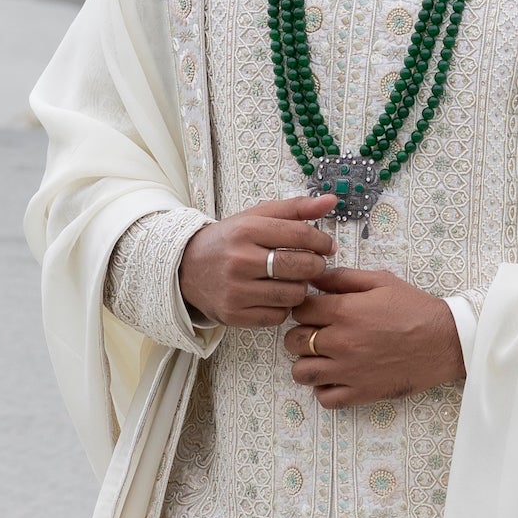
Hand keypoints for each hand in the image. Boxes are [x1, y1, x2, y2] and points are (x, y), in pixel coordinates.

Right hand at [179, 192, 337, 325]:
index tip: (326, 245)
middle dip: (316, 266)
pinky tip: (276, 295)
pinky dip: (284, 307)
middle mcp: (240, 260)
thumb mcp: (256, 217)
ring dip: (300, 288)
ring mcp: (236, 290)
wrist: (186, 268)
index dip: (322, 241)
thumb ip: (295, 209)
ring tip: (292, 279)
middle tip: (313, 264)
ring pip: (294, 294)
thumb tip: (331, 200)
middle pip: (301, 267)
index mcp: (246, 230)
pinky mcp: (234, 314)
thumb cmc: (228, 241)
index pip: (301, 235)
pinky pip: (278, 316)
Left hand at [285, 263, 464, 406]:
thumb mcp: (381, 281)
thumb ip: (344, 277)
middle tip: (317, 332)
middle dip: (300, 333)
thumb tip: (314, 277)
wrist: (446, 341)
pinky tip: (335, 377)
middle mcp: (341, 342)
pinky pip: (324, 398)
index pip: (299, 309)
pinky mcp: (361, 392)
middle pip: (293, 341)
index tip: (315, 309)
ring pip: (301, 372)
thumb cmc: (415, 308)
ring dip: (306, 363)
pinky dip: (324, 389)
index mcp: (344, 311)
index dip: (304, 307)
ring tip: (322, 356)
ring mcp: (349, 371)